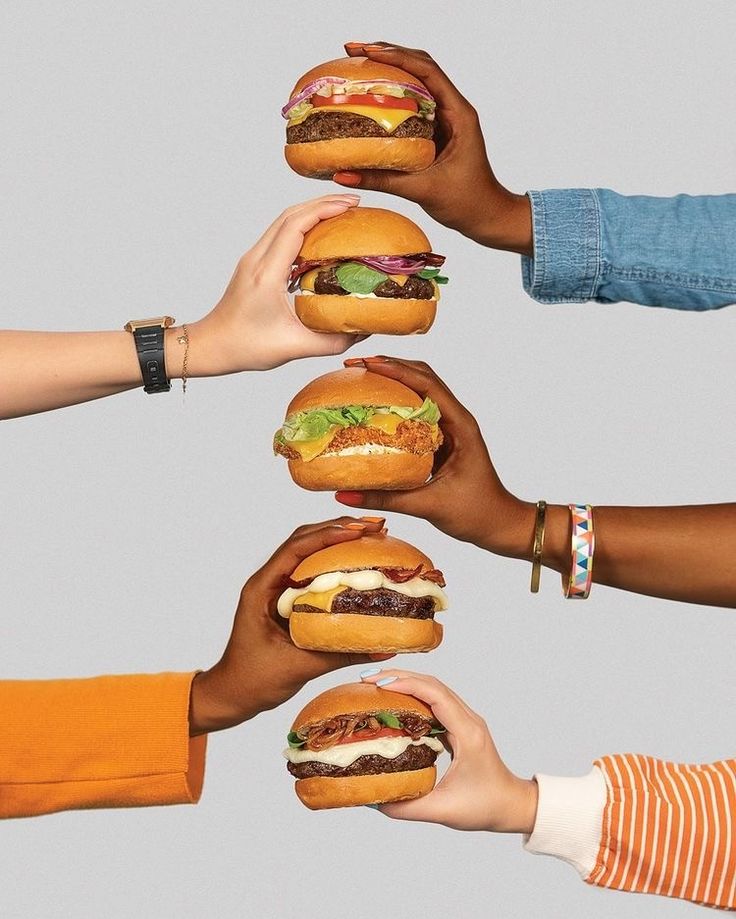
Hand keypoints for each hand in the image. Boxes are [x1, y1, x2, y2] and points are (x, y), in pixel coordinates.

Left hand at [180, 195, 366, 374]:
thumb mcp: (295, 348)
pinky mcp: (254, 264)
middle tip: (354, 204)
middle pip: (290, 214)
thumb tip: (364, 330)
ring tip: (341, 212)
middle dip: (323, 203)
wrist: (212, 346)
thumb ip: (333, 341)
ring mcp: (253, 259)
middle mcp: (257, 259)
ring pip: (283, 220)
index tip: (350, 206)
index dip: (324, 210)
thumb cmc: (246, 347)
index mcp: (266, 274)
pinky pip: (279, 234)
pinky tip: (320, 234)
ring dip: (312, 211)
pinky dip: (302, 225)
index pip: (295, 226)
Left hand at [189, 517, 393, 734]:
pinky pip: (312, 572)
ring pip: (308, 552)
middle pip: (304, 541)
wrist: (232, 694)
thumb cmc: (254, 680)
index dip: (327, 536)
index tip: (358, 532)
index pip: (295, 550)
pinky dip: (334, 563)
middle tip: (374, 528)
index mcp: (262, 589)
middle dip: (338, 530)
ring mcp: (277, 589)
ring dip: (338, 542)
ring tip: (371, 537)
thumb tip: (384, 649)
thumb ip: (340, 655)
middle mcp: (268, 582)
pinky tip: (358, 563)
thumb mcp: (299, 668)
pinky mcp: (287, 599)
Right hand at [335, 42, 531, 254]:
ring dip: (389, 71)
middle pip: (420, 67)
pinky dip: (391, 97)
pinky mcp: (436, 133)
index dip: (396, 56)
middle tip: (353, 50)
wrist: (487, 217)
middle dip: (388, 54)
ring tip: (358, 63)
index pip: (427, 71)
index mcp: (458, 114)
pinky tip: (370, 97)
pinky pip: (412, 106)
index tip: (366, 51)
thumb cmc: (466, 203)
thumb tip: (342, 175)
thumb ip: (382, 181)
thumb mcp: (421, 190)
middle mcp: (452, 110)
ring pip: (416, 83)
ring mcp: (444, 120)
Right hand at [335, 356, 533, 557]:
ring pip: (420, 391)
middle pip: (423, 377)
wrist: (499, 525)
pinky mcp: (441, 439)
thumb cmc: (474, 514)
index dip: (396, 370)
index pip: (427, 385)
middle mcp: (456, 419)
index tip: (366, 365)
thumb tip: (343, 494)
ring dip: (393, 380)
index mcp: (460, 425)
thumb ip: (385, 499)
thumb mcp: (427, 506)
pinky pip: (417, 412)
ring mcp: (449, 427)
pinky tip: (373, 406)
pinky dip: (396, 402)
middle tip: (355, 365)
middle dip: (390, 367)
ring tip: (360, 376)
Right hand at [360, 669, 537, 832]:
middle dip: (400, 677)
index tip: (379, 684)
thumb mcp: (444, 811)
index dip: (406, 685)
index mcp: (467, 733)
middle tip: (369, 680)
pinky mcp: (461, 725)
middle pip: (432, 684)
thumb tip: (373, 799)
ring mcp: (466, 720)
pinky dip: (414, 696)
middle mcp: (469, 719)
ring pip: (434, 689)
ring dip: (407, 683)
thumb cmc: (485, 807)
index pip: (436, 695)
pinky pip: (436, 702)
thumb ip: (407, 807)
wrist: (512, 805)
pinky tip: (395, 703)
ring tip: (377, 686)